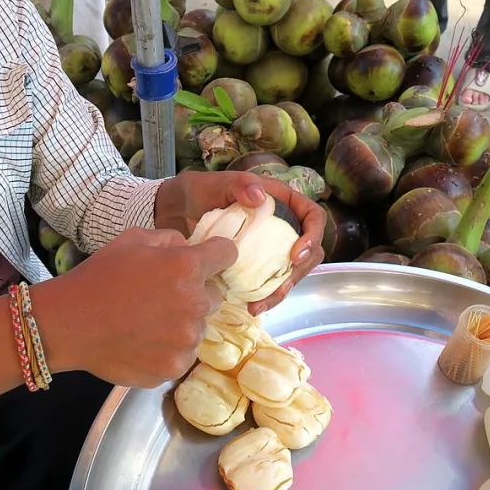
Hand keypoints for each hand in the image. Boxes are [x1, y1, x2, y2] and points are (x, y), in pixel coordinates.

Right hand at [39, 228, 236, 388]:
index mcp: (187, 267)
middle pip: (213, 296)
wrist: (69, 324)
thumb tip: (189, 246)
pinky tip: (142, 343)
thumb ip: (169, 238)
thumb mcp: (132, 240)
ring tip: (146, 323)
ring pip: (198, 329)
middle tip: (161, 298)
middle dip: (194, 294)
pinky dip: (168, 350)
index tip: (208, 261)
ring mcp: (187, 339)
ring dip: (181, 325)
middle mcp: (196, 303)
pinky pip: (183, 355)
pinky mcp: (174, 367)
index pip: (227, 254)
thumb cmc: (98, 277)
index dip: (217, 255)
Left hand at [155, 171, 325, 313]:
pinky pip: (270, 283)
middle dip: (299, 272)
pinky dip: (265, 296)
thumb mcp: (218, 184)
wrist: (176, 213)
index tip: (296, 254)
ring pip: (290, 272)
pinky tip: (252, 306)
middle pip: (309, 251)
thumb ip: (239, 185)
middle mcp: (282, 226)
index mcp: (282, 202)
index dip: (313, 236)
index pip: (313, 216)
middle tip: (281, 287)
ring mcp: (270, 247)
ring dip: (282, 291)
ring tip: (261, 305)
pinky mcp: (256, 266)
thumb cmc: (200, 192)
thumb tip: (259, 196)